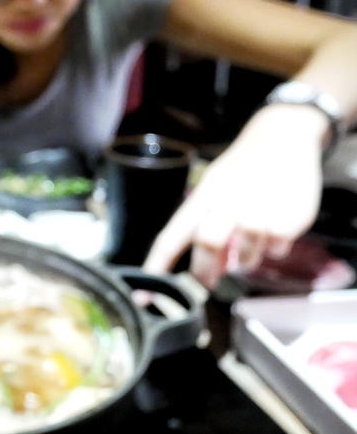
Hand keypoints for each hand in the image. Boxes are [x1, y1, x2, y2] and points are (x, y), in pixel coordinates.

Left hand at [143, 104, 326, 287]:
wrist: (282, 136)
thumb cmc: (241, 169)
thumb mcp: (214, 188)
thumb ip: (206, 225)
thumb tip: (209, 268)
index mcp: (202, 198)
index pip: (172, 237)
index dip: (157, 266)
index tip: (145, 296)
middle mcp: (227, 204)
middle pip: (207, 244)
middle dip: (204, 271)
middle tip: (206, 281)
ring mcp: (258, 211)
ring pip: (245, 256)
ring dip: (245, 261)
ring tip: (250, 247)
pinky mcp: (287, 219)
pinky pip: (275, 250)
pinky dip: (274, 248)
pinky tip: (275, 232)